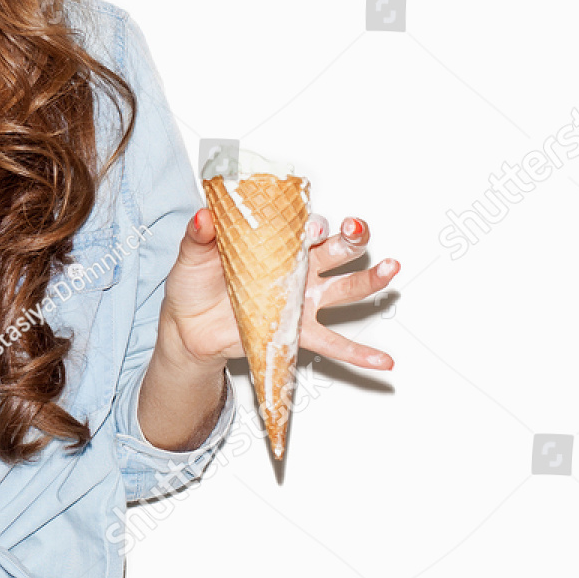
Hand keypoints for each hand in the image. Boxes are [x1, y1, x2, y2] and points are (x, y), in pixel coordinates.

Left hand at [160, 210, 399, 370]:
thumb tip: (204, 216)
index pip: (301, 227)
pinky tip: (382, 360)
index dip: (310, 224)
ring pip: (343, 288)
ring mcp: (300, 301)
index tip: (310, 227)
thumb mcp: (192, 256)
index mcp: (273, 245)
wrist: (188, 328)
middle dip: (350, 238)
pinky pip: (333, 343)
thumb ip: (200, 236)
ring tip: (390, 271)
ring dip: (369, 280)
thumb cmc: (194, 285)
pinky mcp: (296, 331)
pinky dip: (359, 354)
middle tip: (357, 231)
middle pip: (333, 250)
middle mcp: (295, 270)